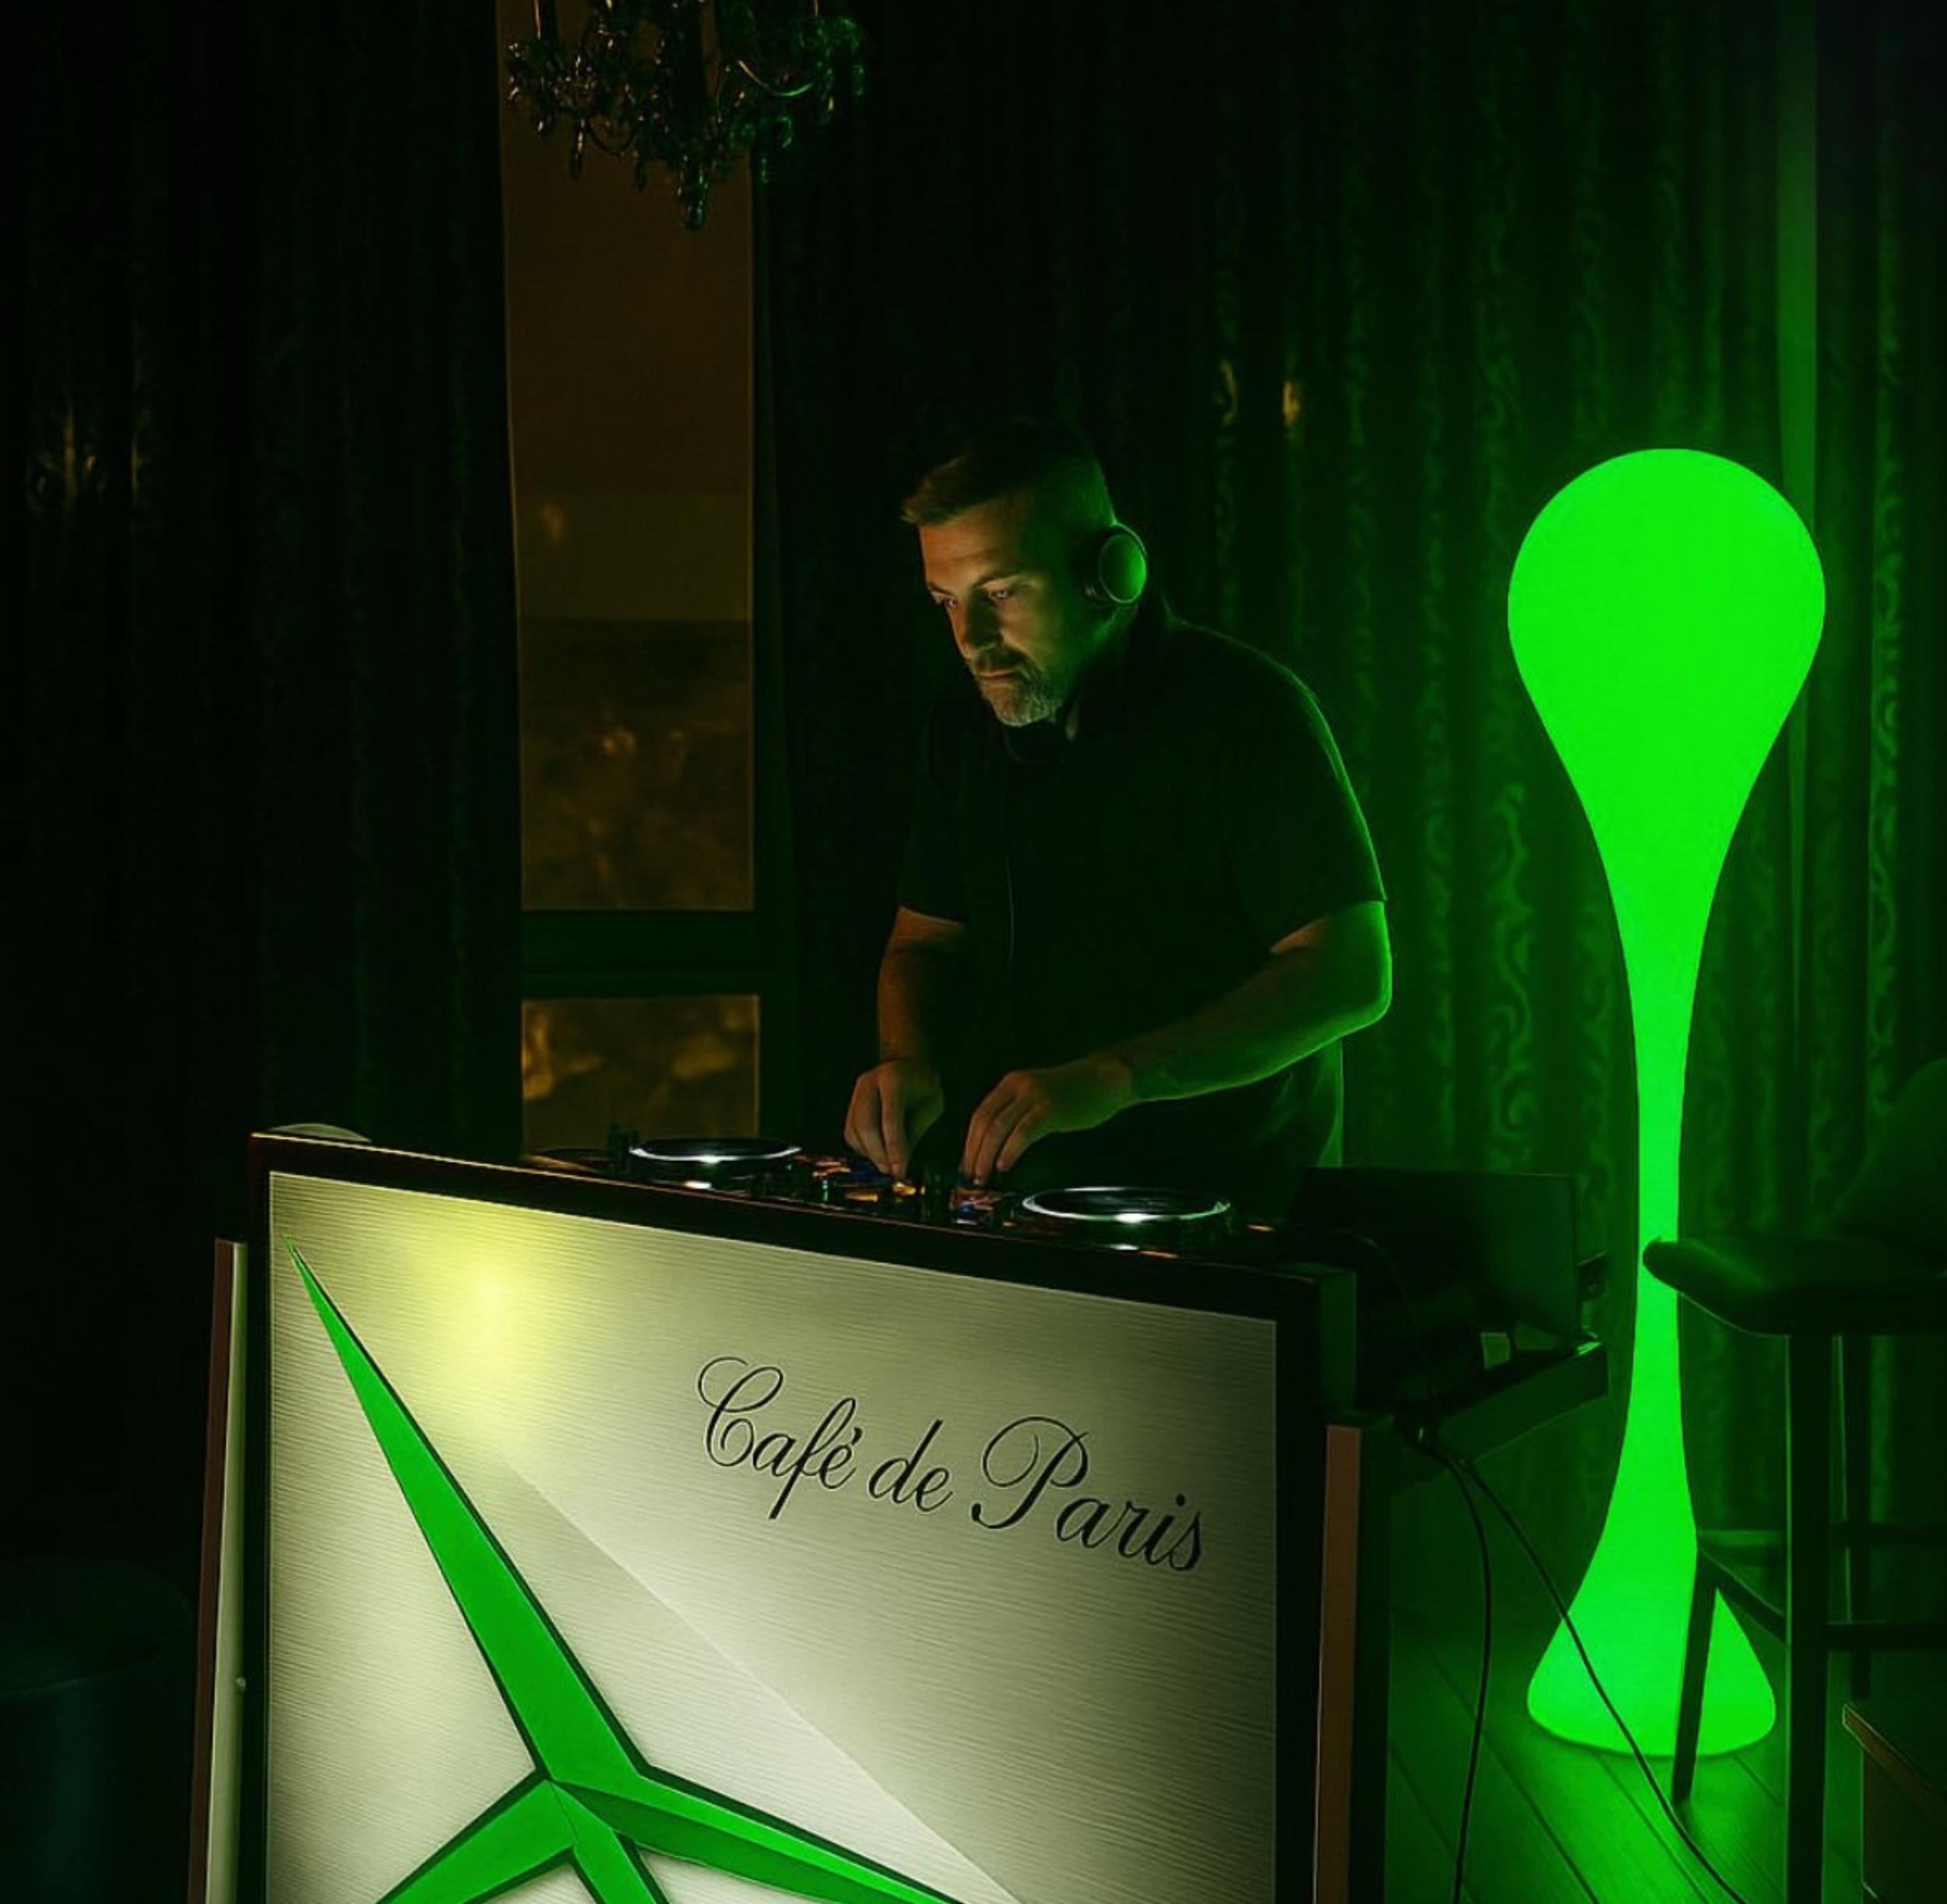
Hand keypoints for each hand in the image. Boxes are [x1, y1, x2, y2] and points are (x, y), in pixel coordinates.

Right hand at [844, 1058, 944, 1179]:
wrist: (905, 1064)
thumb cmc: (923, 1086)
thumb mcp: (932, 1105)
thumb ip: (916, 1131)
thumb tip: (900, 1163)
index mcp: (893, 1079)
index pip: (890, 1118)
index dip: (894, 1147)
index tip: (900, 1170)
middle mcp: (868, 1084)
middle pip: (865, 1125)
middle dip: (878, 1154)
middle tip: (893, 1172)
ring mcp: (856, 1093)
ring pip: (854, 1131)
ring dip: (870, 1154)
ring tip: (888, 1166)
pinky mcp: (850, 1105)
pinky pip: (850, 1133)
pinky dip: (863, 1148)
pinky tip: (878, 1154)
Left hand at [961, 1054, 1135, 1185]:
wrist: (1106, 1079)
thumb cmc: (1073, 1093)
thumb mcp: (1036, 1095)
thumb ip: (1015, 1112)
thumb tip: (993, 1145)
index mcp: (1011, 1083)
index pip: (980, 1114)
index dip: (970, 1141)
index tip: (967, 1163)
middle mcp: (1018, 1086)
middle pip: (984, 1122)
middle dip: (974, 1152)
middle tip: (970, 1175)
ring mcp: (1034, 1096)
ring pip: (999, 1128)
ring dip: (987, 1156)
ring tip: (983, 1176)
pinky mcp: (1050, 1109)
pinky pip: (1023, 1132)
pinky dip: (1010, 1150)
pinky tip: (1004, 1165)